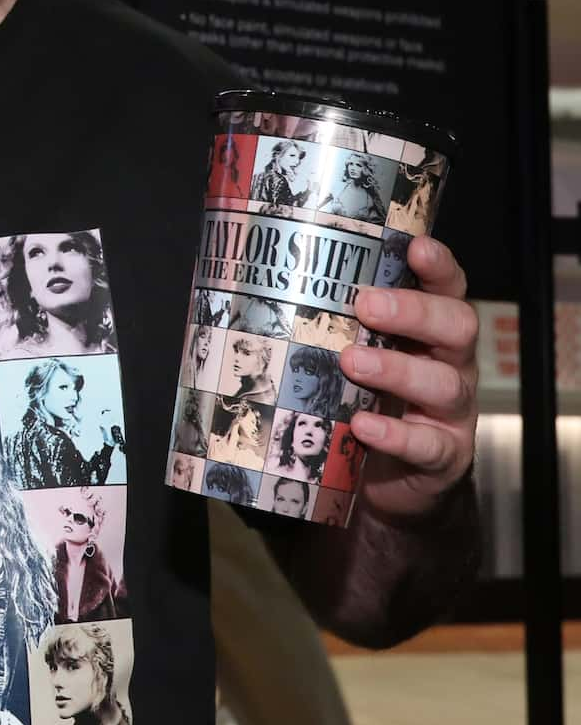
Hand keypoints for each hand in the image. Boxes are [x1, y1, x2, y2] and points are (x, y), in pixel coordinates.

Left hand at [339, 236, 477, 520]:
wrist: (385, 477)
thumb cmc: (364, 398)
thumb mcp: (354, 353)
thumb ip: (334, 324)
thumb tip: (267, 286)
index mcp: (431, 331)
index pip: (447, 288)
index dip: (438, 266)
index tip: (415, 247)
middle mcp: (451, 364)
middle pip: (457, 327)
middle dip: (414, 312)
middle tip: (366, 304)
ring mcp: (452, 411)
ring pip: (443, 383)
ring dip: (397, 369)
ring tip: (351, 361)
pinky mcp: (445, 455)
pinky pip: (429, 444)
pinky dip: (396, 434)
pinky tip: (364, 425)